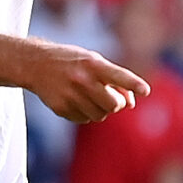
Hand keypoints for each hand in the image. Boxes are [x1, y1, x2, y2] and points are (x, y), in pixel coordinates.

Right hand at [27, 40, 150, 123]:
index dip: (133, 83)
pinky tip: (75, 99)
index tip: (146, 90)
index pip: (118, 75)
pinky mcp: (61, 108)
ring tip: (88, 95)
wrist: (36, 64)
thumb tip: (131, 104)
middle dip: (116, 103)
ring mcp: (70, 96)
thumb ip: (116, 80)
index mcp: (93, 64)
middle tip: (109, 95)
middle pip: (113, 105)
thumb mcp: (94, 62)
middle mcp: (82, 80)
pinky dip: (85, 113)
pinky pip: (85, 120)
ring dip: (100, 109)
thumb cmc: (73, 62)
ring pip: (100, 116)